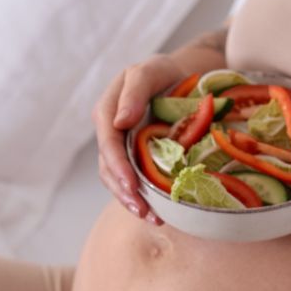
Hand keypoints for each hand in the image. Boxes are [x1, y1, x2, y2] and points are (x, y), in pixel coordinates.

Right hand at [92, 54, 187, 224]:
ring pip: (118, 180)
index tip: (132, 185)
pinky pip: (134, 182)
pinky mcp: (135, 160)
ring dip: (132, 201)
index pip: (108, 142)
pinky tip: (158, 214)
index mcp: (108, 110)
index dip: (118, 165)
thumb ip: (135, 90)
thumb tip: (120, 121)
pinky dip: (144, 199)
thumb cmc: (165, 73)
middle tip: (143, 211)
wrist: (182, 78)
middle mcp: (111, 132)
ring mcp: (122, 148)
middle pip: (109, 167)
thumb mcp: (151, 71)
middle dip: (124, 191)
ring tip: (153, 219)